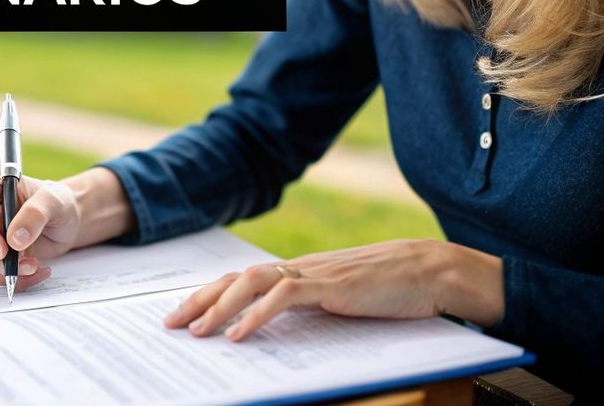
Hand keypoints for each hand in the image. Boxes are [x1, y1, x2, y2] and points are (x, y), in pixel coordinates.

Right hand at [0, 171, 84, 292]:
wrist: (65, 223)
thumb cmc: (58, 204)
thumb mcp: (54, 201)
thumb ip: (35, 214)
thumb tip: (14, 240)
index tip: (3, 250)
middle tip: (21, 265)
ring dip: (2, 272)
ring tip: (34, 266)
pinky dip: (10, 279)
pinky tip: (33, 272)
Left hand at [164, 239, 504, 340]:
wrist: (433, 270)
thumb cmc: (395, 288)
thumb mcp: (344, 300)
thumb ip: (314, 308)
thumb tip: (280, 328)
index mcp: (300, 272)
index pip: (243, 279)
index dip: (210, 295)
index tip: (183, 314)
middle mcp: (299, 268)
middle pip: (235, 278)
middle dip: (199, 300)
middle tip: (170, 324)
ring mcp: (314, 274)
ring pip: (251, 282)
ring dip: (219, 307)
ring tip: (196, 331)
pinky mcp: (331, 285)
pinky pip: (283, 297)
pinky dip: (256, 315)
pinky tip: (239, 335)